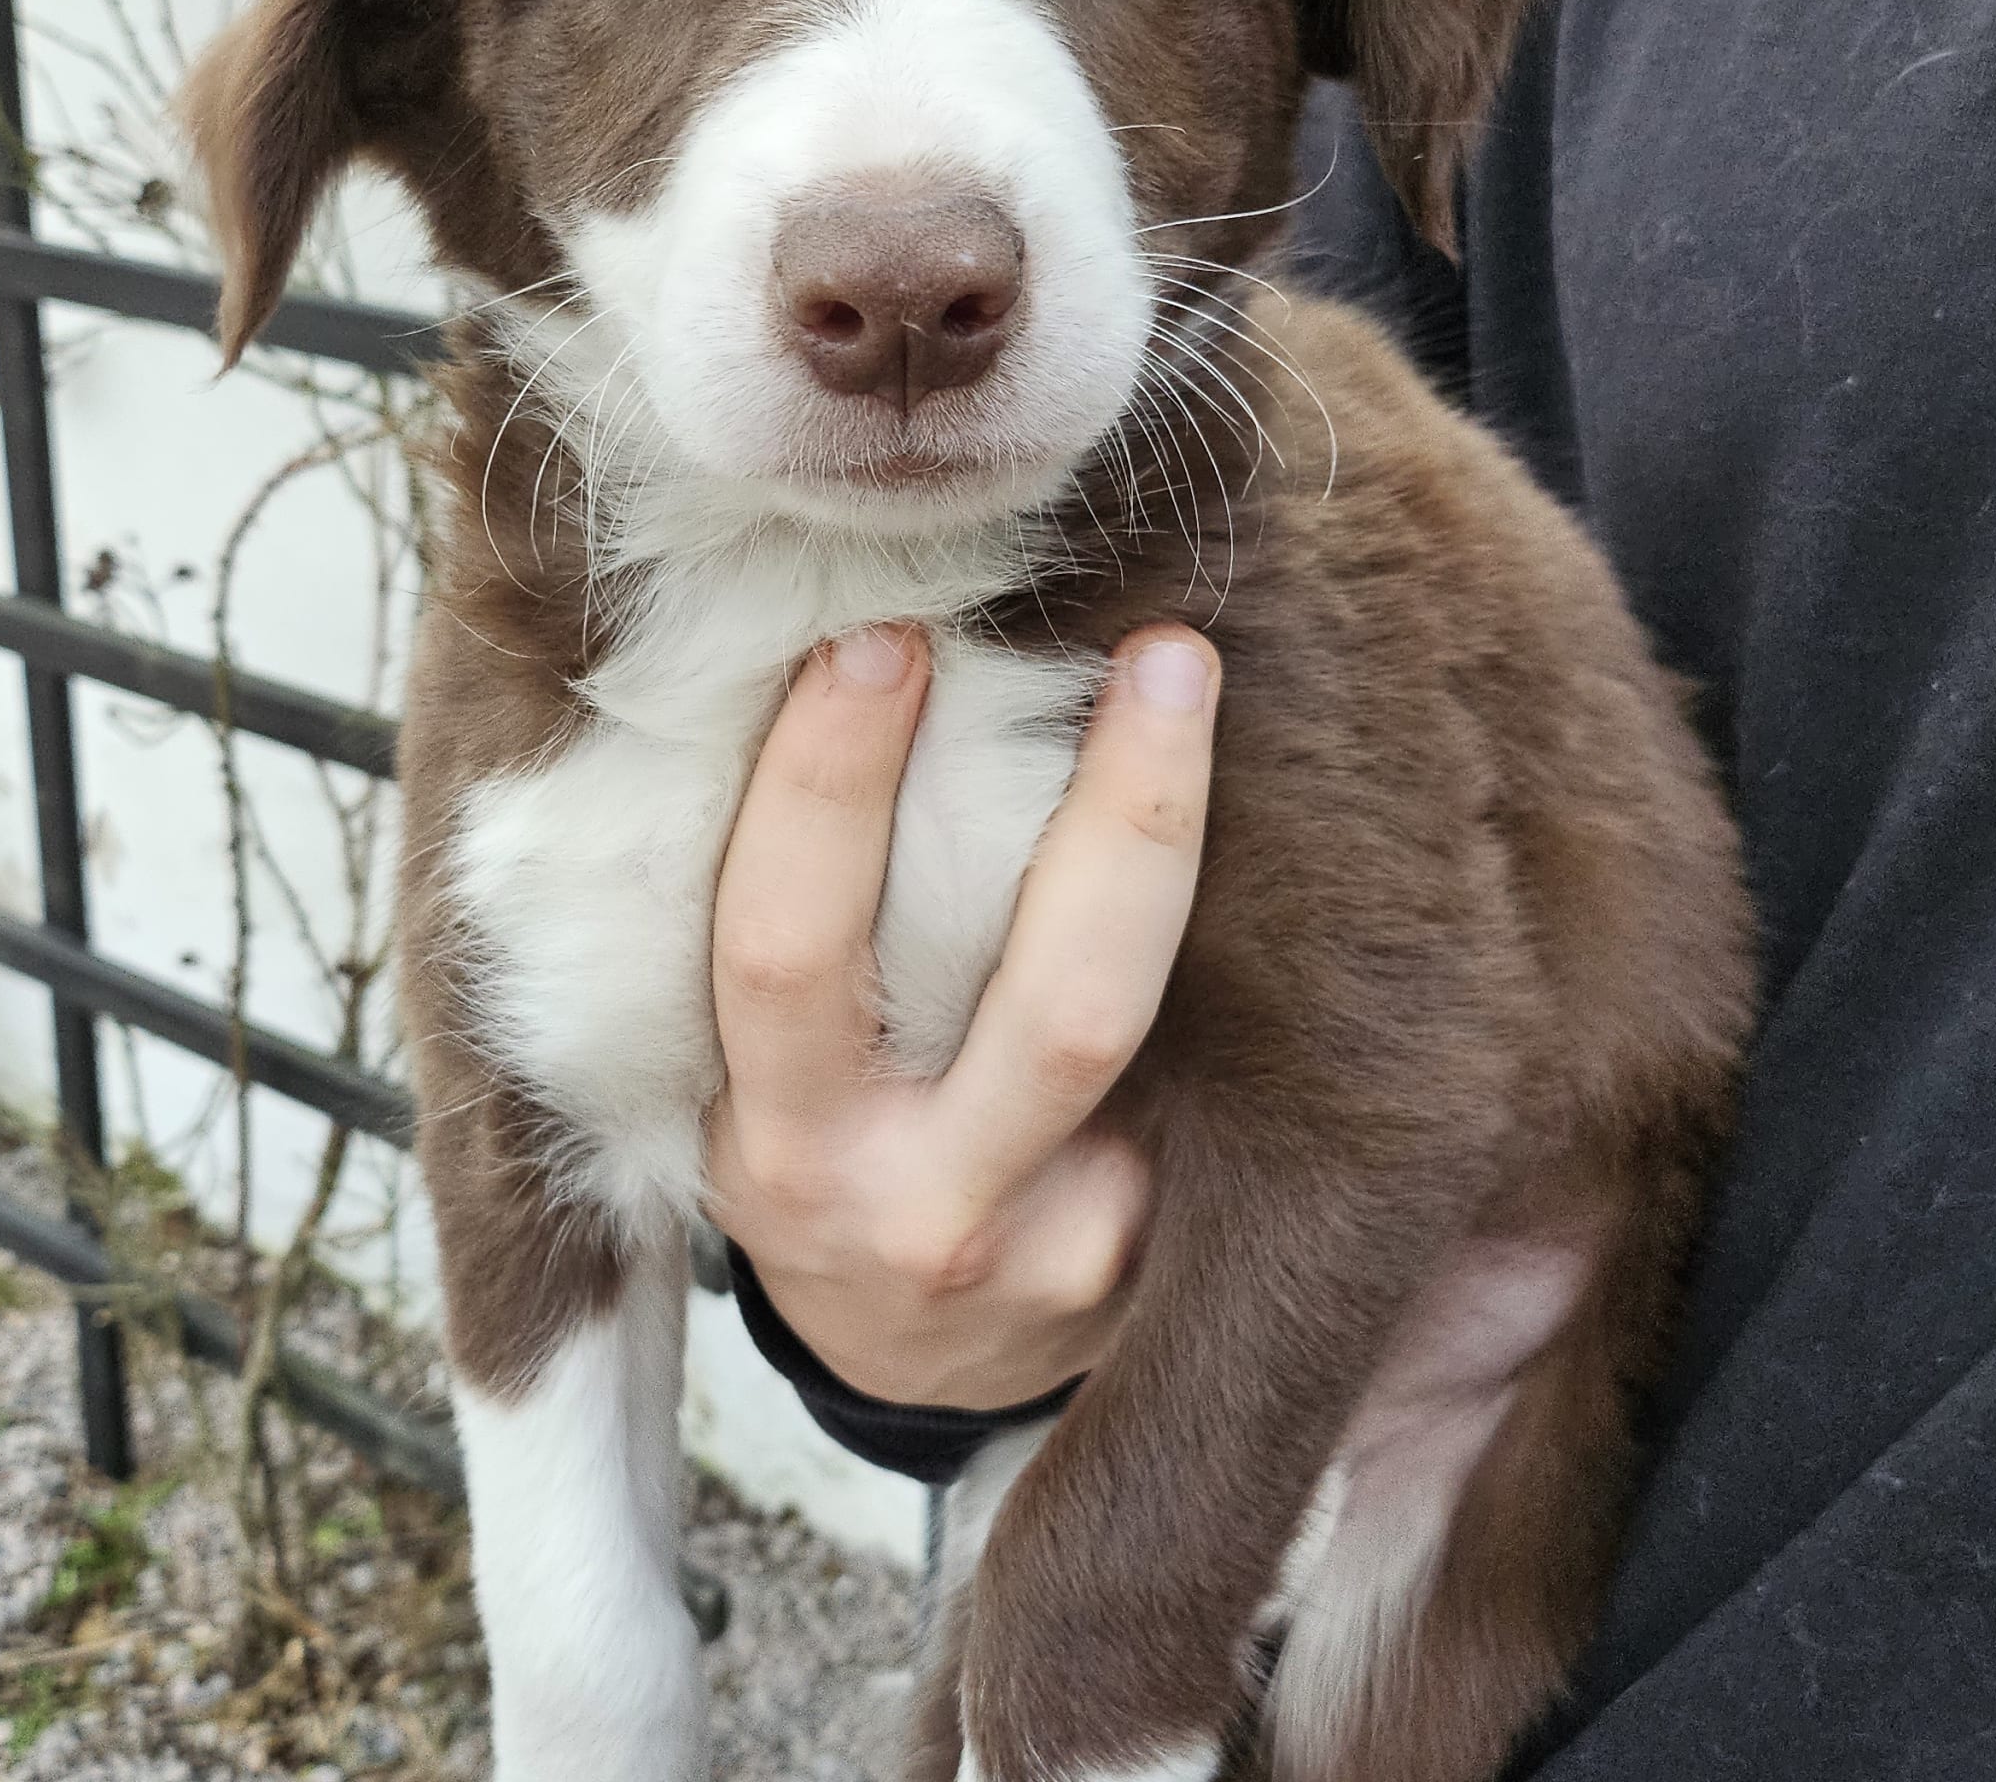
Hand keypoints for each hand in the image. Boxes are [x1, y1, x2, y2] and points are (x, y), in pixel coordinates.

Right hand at [704, 622, 1221, 1411]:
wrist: (908, 1358)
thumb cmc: (816, 1153)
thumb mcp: (748, 1080)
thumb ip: (787, 938)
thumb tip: (848, 682)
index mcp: (778, 1144)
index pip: (789, 948)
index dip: (826, 788)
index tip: (878, 638)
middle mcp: (919, 1208)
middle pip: (1049, 1002)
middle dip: (1112, 813)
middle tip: (1158, 653)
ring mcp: (1058, 1250)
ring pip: (1140, 1030)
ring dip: (1177, 843)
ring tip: (1187, 685)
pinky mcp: (1147, 1265)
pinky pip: (1195, 1074)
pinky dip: (1215, 944)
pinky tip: (1247, 833)